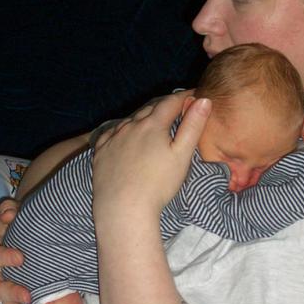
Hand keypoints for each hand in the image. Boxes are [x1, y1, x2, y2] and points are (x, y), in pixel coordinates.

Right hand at [0, 198, 46, 303]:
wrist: (39, 231)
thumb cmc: (27, 222)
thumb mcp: (19, 213)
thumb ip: (11, 209)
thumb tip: (9, 212)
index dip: (3, 257)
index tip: (21, 258)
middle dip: (10, 290)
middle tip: (27, 293)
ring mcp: (8, 285)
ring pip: (5, 302)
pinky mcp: (20, 296)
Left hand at [92, 91, 210, 225]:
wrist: (123, 209)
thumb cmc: (158, 184)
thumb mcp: (182, 155)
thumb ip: (193, 126)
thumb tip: (203, 100)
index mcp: (152, 124)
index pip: (171, 102)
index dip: (184, 97)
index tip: (195, 94)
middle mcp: (130, 125)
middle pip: (150, 109)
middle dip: (164, 106)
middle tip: (177, 107)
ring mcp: (113, 138)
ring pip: (130, 120)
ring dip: (144, 118)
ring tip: (153, 122)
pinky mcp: (100, 152)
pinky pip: (112, 133)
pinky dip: (123, 130)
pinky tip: (126, 136)